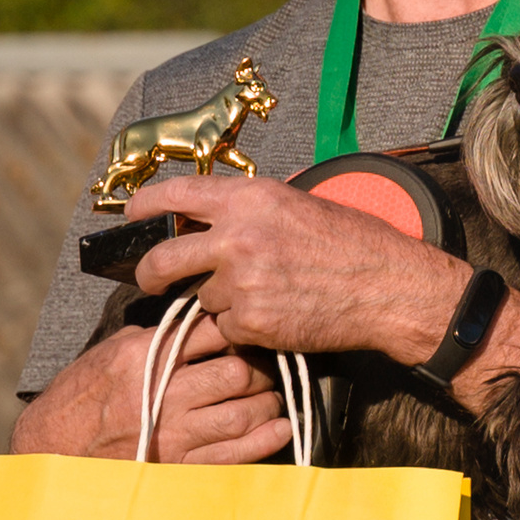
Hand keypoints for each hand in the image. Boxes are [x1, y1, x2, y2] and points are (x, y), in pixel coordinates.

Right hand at [11, 315, 289, 463]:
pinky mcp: (177, 466)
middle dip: (262, 368)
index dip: (238, 327)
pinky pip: (234, 454)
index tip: (249, 328)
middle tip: (269, 366)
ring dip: (267, 404)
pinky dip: (264, 441)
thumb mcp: (110, 354)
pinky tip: (279, 429)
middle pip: (236, 373)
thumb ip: (153, 339)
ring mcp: (171, 433)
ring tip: (272, 398)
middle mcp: (161, 392)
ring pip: (243, 414)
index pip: (208, 331)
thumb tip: (195, 324)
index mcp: (144, 356)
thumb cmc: (79, 399)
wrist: (52, 451)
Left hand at [126, 175, 467, 362]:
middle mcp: (236, 237)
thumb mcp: (297, 203)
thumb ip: (248, 208)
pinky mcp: (249, 321)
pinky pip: (226, 325)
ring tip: (264, 293)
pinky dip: (242, 325)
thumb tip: (206, 213)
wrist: (386, 287)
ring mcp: (240, 282)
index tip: (132, 215)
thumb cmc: (352, 244)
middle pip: (164, 258)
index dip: (145, 205)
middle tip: (149, 280)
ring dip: (221, 299)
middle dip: (150, 273)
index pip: (175, 194)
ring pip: (202, 296)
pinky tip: (274, 313)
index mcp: (248, 199)